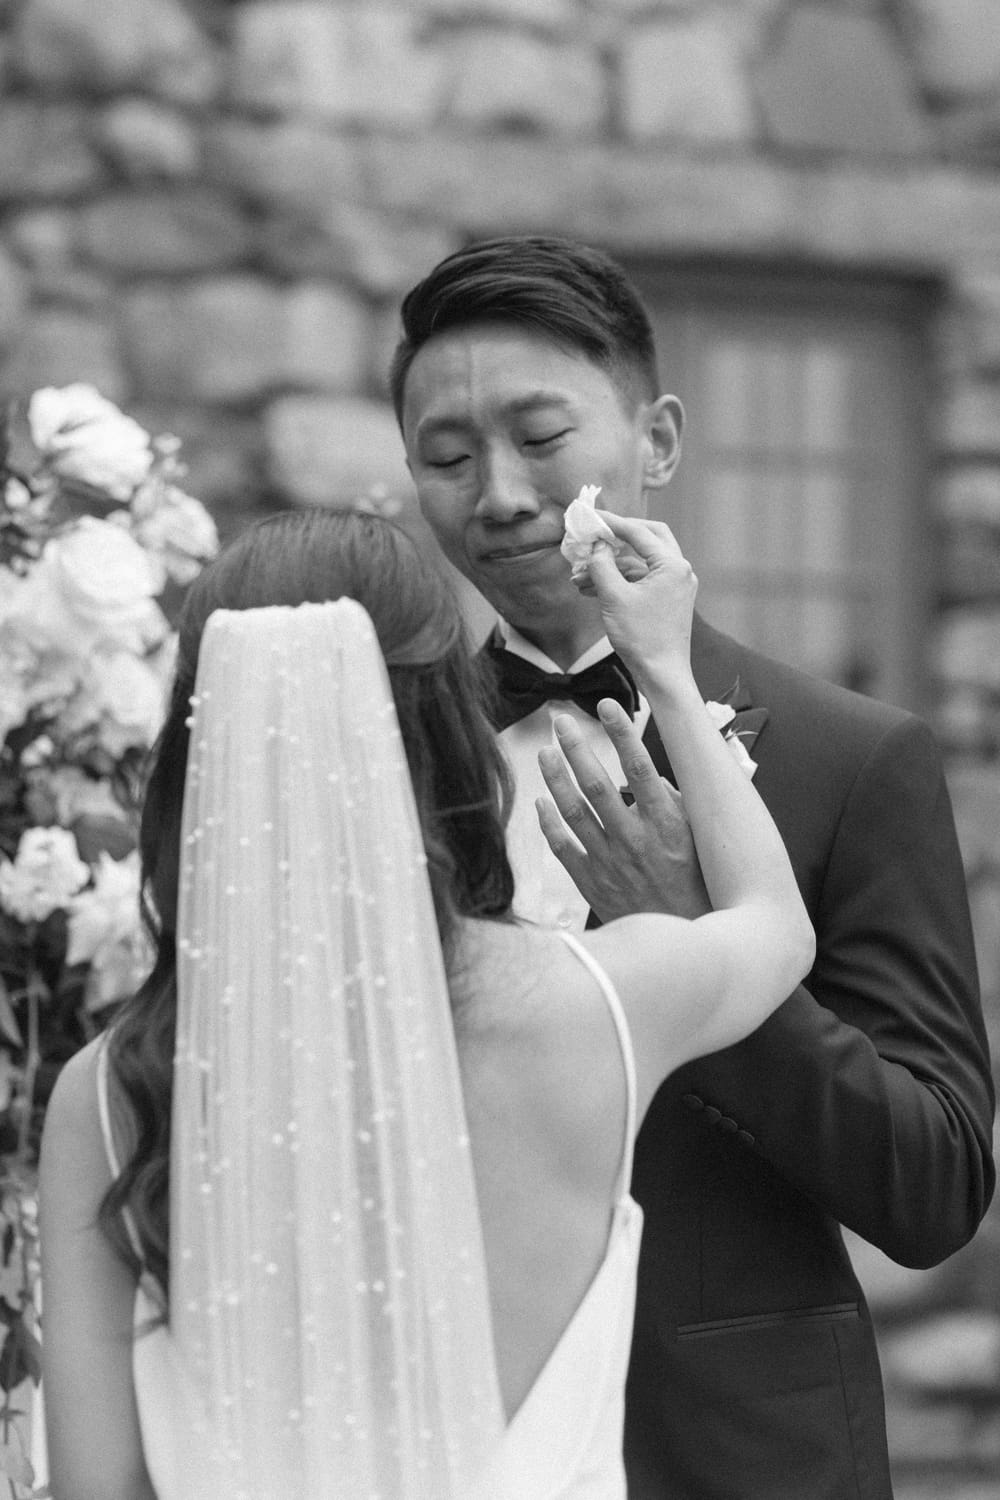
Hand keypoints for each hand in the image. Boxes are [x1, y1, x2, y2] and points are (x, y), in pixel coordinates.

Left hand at [536, 701, 711, 921]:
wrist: (689, 941)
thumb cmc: (698, 885)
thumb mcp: (701, 839)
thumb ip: (678, 803)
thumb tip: (656, 774)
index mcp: (667, 825)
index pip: (639, 767)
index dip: (621, 733)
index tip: (606, 705)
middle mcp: (635, 840)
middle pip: (596, 785)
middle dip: (575, 748)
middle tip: (559, 722)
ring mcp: (610, 863)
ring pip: (574, 812)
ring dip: (555, 778)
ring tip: (545, 752)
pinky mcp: (594, 884)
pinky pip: (564, 847)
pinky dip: (549, 823)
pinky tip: (541, 801)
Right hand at [582, 515, 696, 690]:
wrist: (661, 675)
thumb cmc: (642, 638)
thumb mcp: (614, 597)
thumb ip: (602, 564)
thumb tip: (596, 544)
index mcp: (672, 565)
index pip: (639, 531)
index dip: (612, 522)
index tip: (591, 516)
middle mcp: (679, 570)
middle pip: (648, 537)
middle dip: (619, 535)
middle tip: (597, 533)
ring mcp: (675, 586)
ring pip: (640, 563)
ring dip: (611, 566)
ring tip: (579, 576)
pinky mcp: (668, 600)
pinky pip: (642, 581)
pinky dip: (619, 582)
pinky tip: (592, 589)